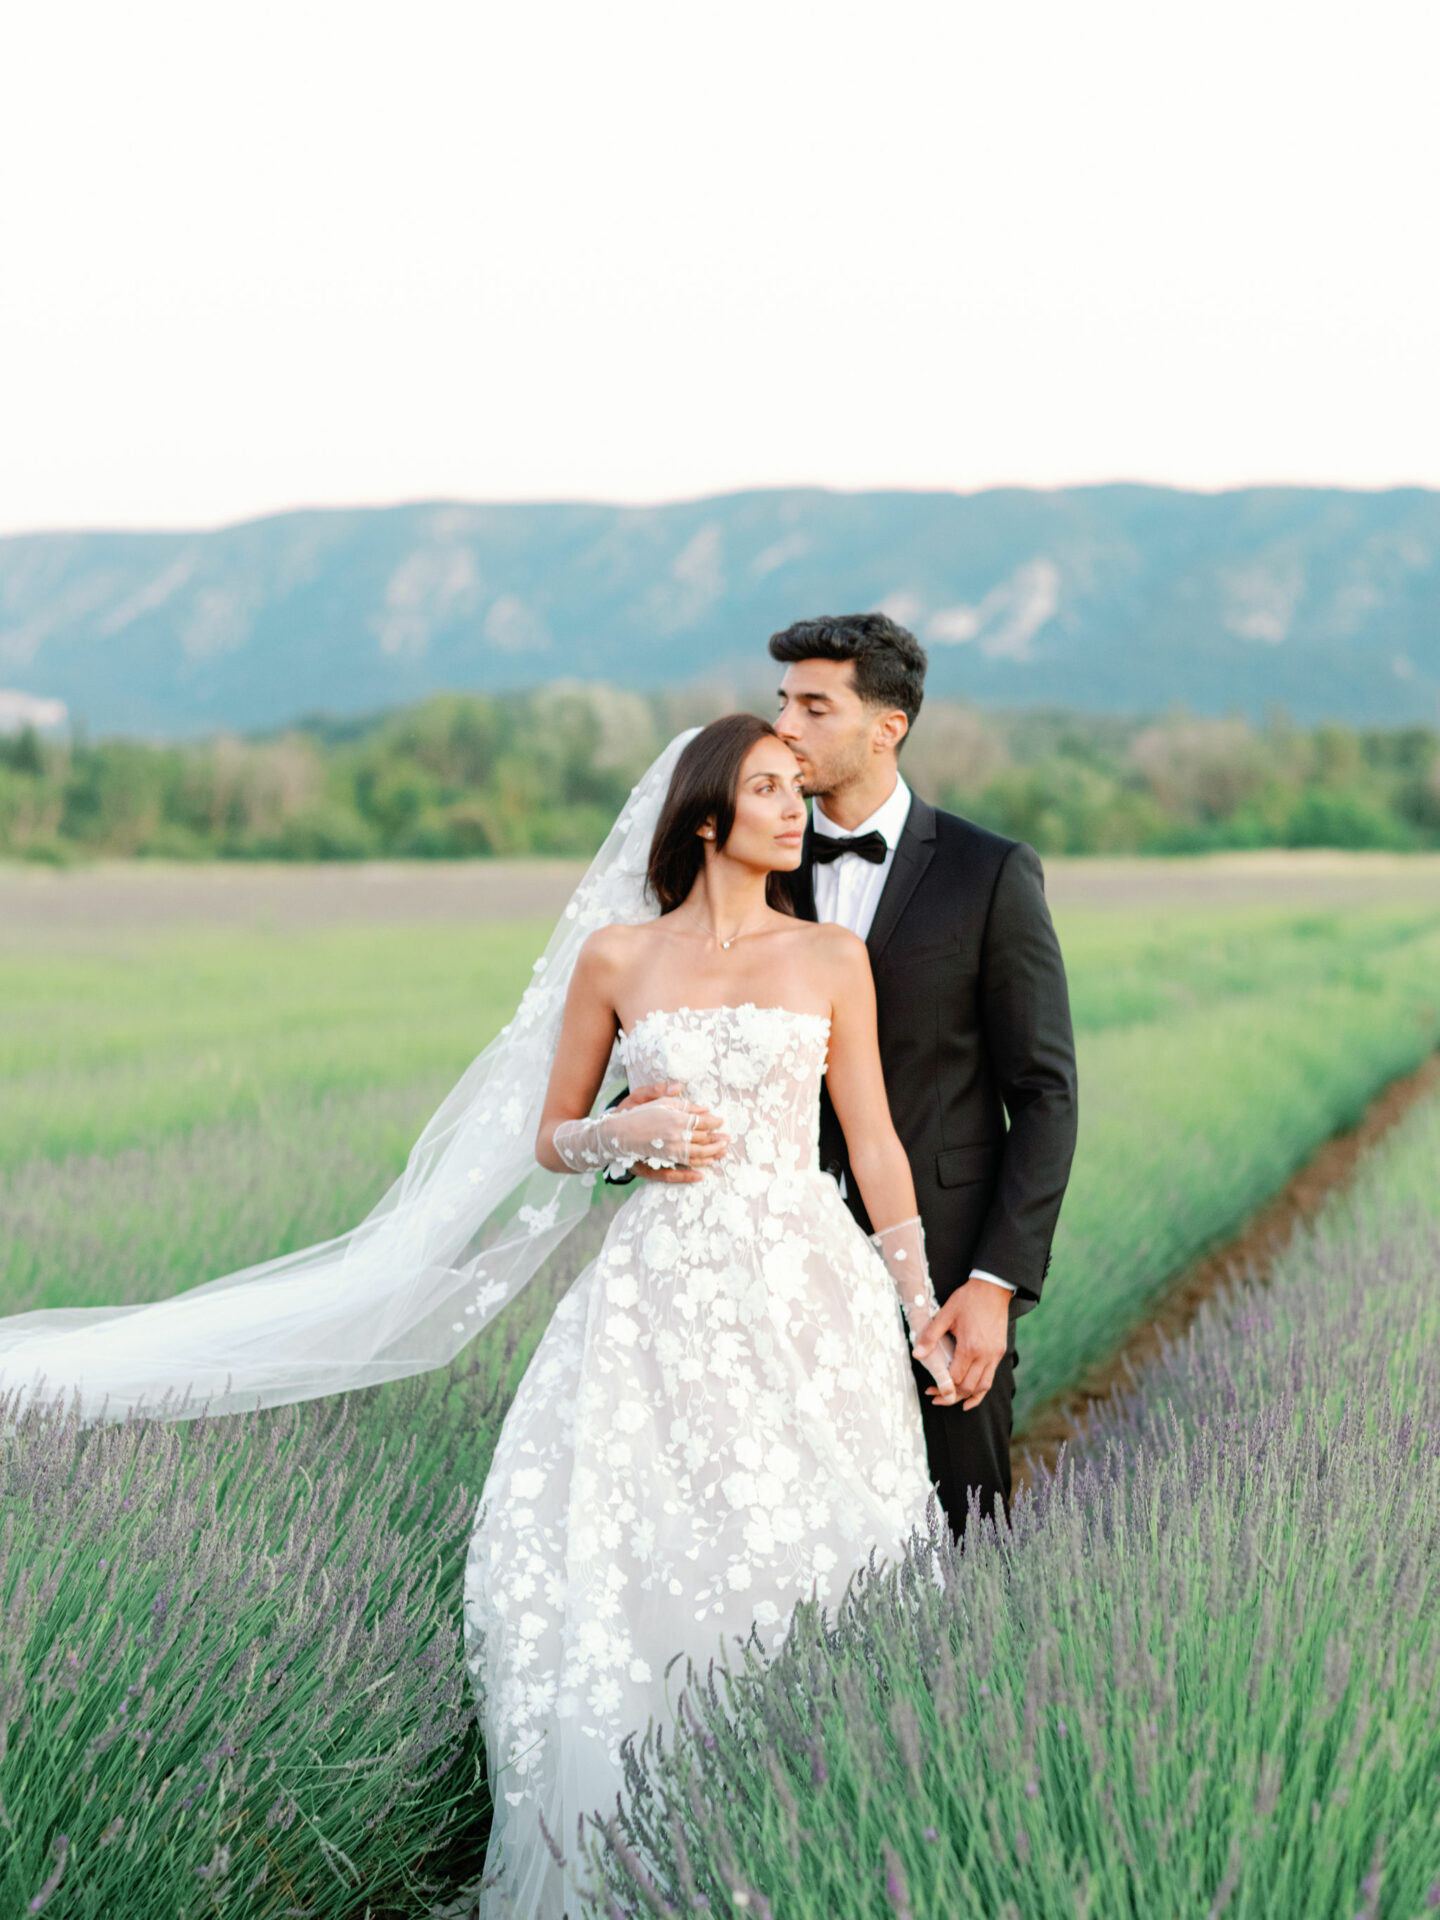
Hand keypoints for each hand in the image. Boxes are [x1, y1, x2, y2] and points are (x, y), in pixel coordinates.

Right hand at [615, 1084, 727, 1181]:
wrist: (612, 1132)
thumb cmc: (633, 1112)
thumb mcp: (654, 1099)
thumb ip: (679, 1101)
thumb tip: (702, 1107)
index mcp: (676, 1118)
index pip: (703, 1121)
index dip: (714, 1122)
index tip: (721, 1122)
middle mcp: (676, 1136)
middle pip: (704, 1140)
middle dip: (717, 1140)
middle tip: (728, 1139)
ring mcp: (669, 1153)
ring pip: (696, 1157)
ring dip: (712, 1156)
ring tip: (722, 1154)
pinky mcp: (660, 1164)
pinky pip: (680, 1172)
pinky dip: (692, 1174)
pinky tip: (702, 1174)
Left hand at [913, 1276, 1010, 1411]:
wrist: (993, 1289)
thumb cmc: (967, 1299)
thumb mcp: (945, 1314)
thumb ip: (931, 1336)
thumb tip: (917, 1355)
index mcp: (970, 1347)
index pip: (954, 1378)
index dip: (941, 1387)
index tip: (930, 1388)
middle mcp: (984, 1355)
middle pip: (967, 1387)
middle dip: (950, 1396)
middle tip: (935, 1396)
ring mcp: (994, 1356)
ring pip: (981, 1387)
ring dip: (964, 1396)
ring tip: (949, 1398)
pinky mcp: (999, 1353)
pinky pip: (990, 1379)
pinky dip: (980, 1392)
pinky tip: (969, 1400)